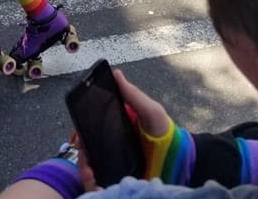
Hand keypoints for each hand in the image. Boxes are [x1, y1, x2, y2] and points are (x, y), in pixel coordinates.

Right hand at [77, 70, 170, 189]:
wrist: (177, 160)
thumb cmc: (164, 132)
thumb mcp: (151, 111)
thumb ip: (134, 95)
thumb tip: (116, 74)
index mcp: (113, 125)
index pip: (90, 126)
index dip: (81, 128)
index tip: (80, 131)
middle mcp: (109, 144)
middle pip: (86, 147)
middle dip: (81, 150)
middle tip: (83, 151)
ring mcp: (112, 162)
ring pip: (88, 165)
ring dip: (83, 168)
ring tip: (89, 171)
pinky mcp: (116, 179)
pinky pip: (97, 182)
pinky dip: (91, 183)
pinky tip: (94, 181)